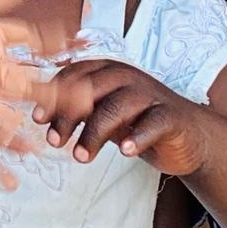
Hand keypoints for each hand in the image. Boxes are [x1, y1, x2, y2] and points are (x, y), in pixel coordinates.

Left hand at [33, 58, 208, 172]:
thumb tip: (42, 117)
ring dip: (95, 132)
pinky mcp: (171, 116)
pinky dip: (137, 137)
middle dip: (68, 115)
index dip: (54, 95)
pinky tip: (124, 152)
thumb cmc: (139, 122)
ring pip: (117, 106)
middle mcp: (127, 77)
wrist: (188, 136)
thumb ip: (79, 112)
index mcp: (108, 71)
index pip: (75, 75)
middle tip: (54, 141)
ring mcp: (150, 95)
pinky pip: (152, 123)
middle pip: (91, 90)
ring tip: (80, 156)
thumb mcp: (105, 115)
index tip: (38, 119)